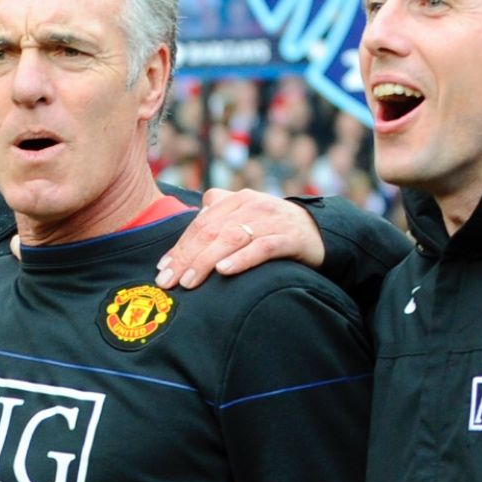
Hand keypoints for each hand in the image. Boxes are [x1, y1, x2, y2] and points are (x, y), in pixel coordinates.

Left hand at [155, 189, 324, 288]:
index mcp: (236, 200)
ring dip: (206, 260)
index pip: (200, 223)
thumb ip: (219, 213)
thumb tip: (192, 222)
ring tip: (189, 281)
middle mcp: (251, 205)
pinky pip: (262, 247)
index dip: (179, 246)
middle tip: (169, 282)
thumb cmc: (272, 228)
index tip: (163, 269)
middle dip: (186, 257)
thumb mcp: (244, 216)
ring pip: (231, 238)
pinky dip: (242, 259)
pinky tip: (224, 270)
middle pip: (210, 231)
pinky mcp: (289, 237)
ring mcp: (270, 220)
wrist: (319, 231)